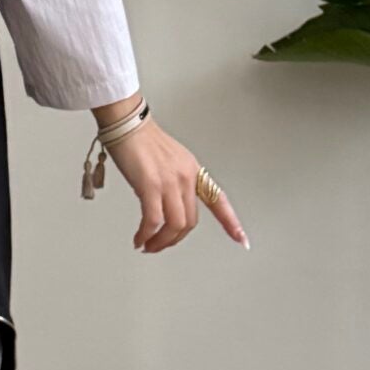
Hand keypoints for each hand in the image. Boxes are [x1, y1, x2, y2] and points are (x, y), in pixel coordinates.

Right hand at [99, 109, 248, 253]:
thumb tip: (164, 204)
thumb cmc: (141, 140)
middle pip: (189, 222)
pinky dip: (146, 235)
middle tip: (160, 245)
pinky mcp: (150, 186)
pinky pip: (153, 221)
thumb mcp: (169, 161)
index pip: (217, 199)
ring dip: (160, 242)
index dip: (231, 222)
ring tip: (148, 245)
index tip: (242, 240)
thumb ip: (173, 183)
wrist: (127, 124)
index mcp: (193, 170)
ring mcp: (170, 182)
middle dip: (173, 240)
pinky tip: (139, 238)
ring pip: (174, 225)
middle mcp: (186, 177)